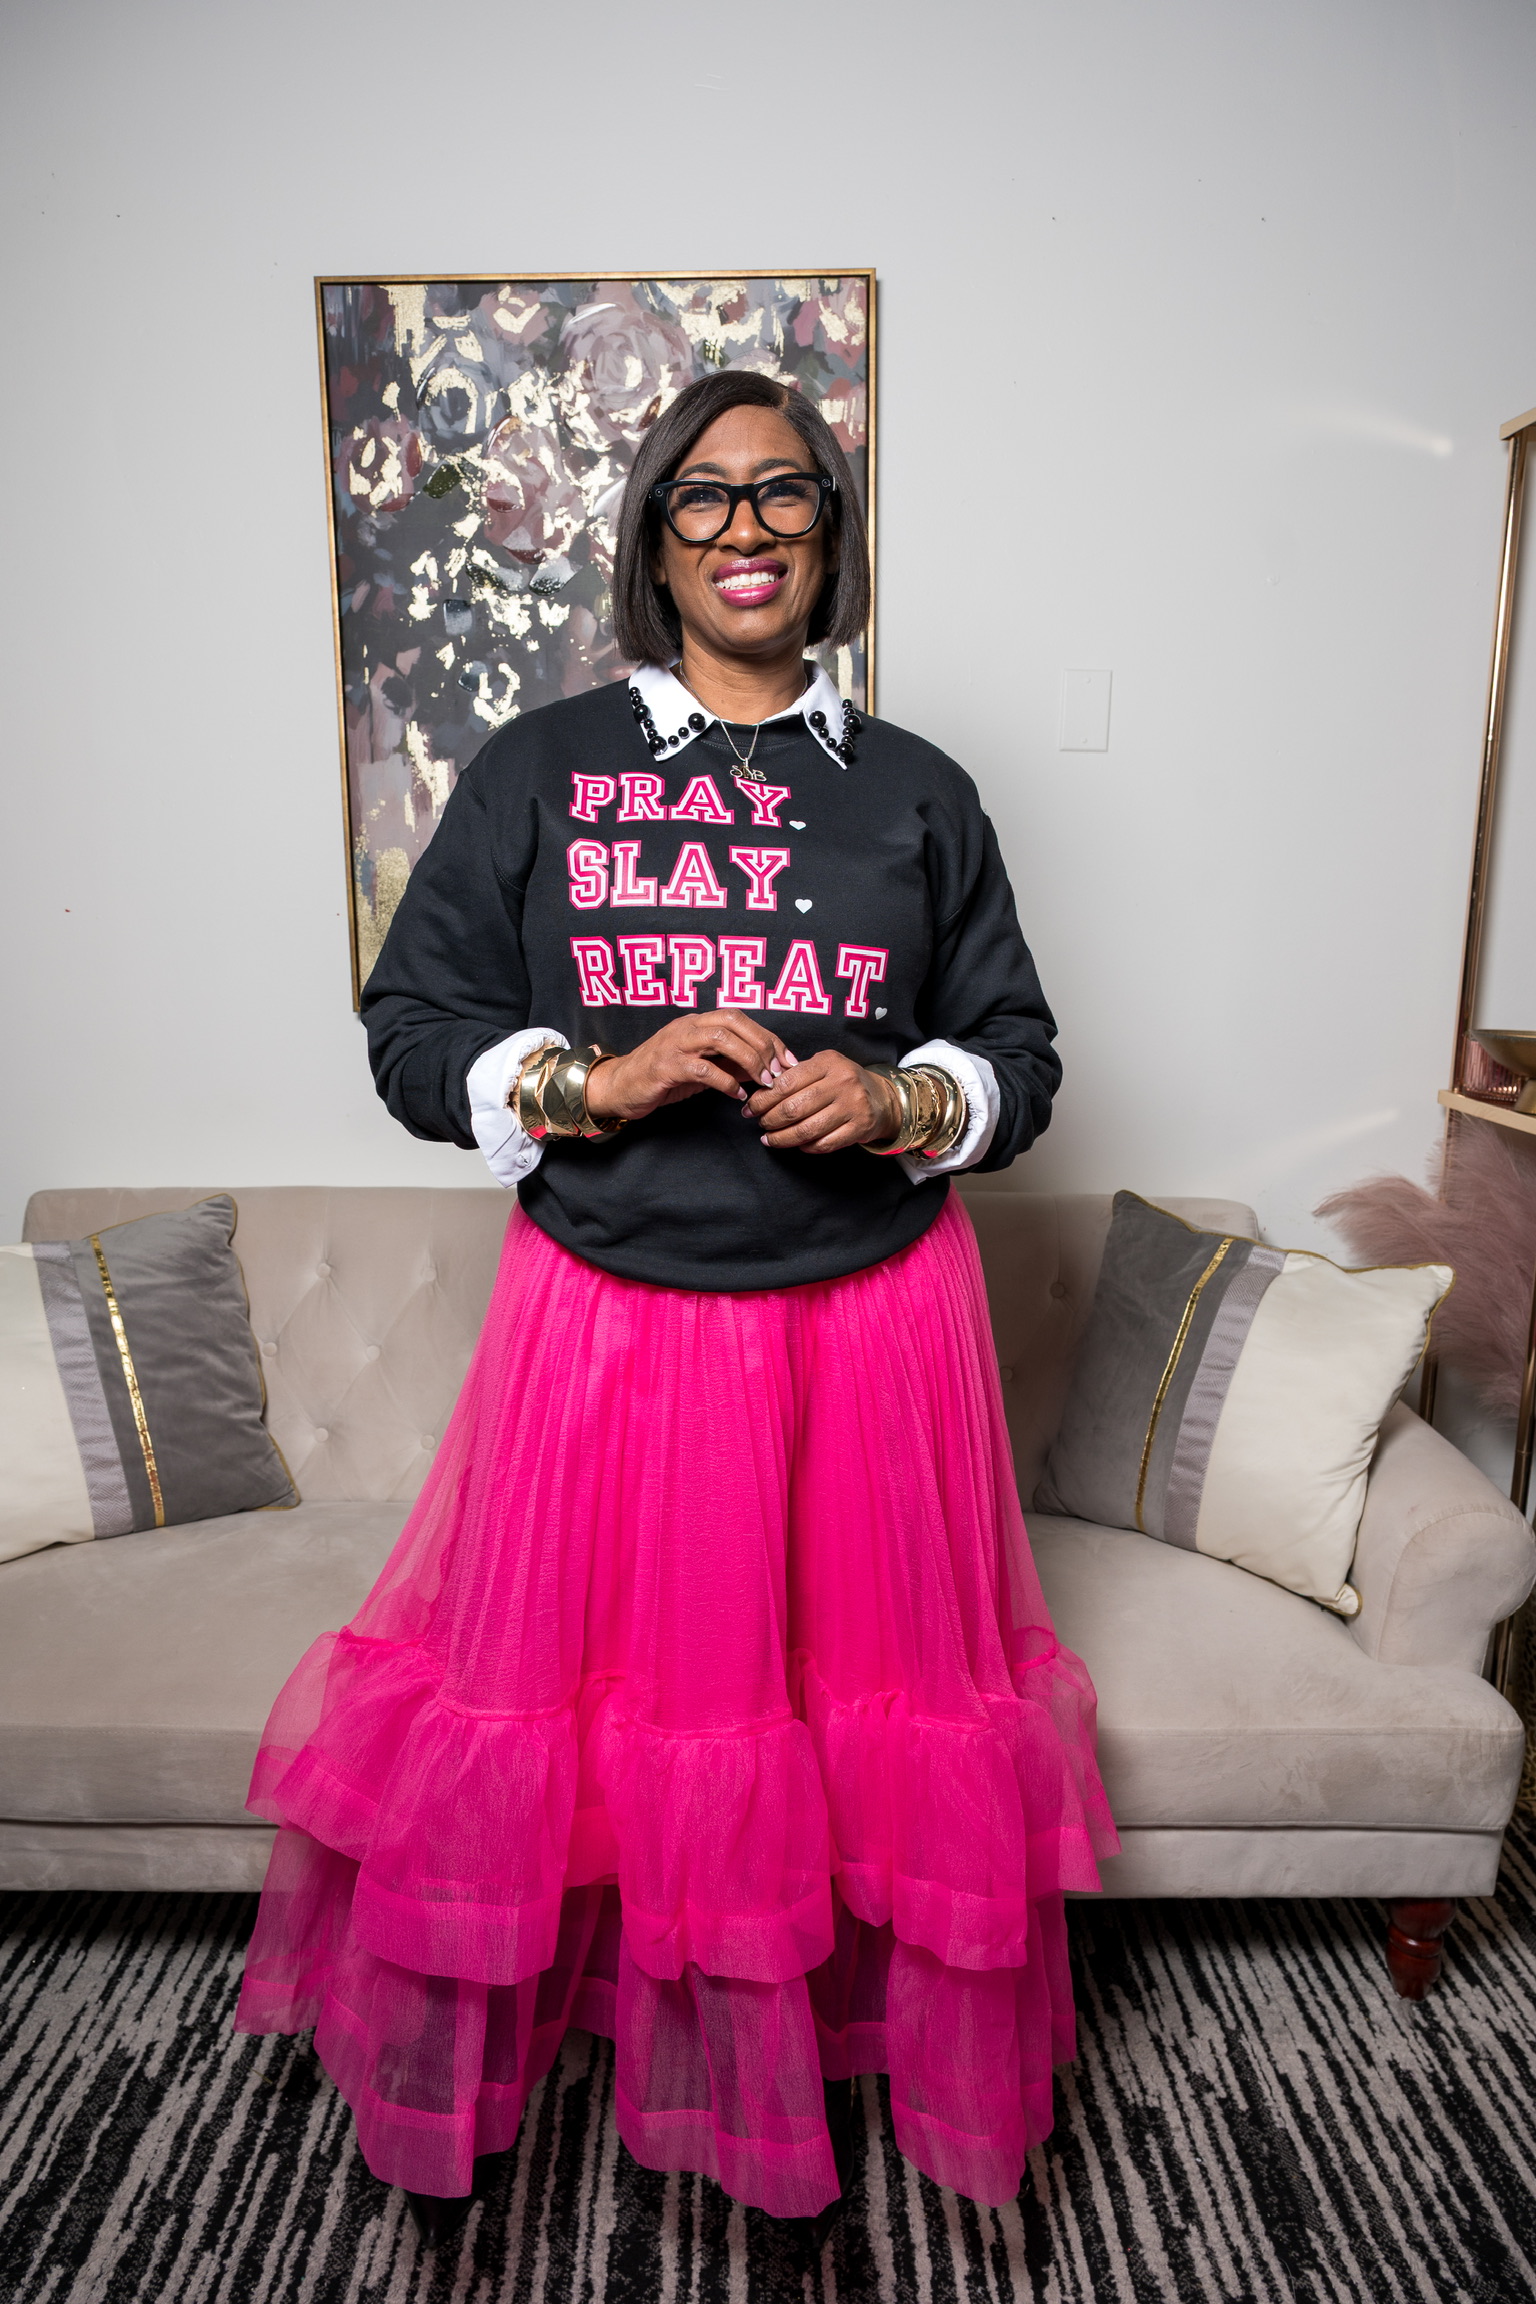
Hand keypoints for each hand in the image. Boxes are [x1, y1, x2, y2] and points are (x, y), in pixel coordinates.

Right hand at [582, 1010, 793, 1126]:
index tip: (788, 1059)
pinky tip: (738, 1096)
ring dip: (749, 1060)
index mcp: (696, 1022)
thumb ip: (728, 1063)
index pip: (740, 1018)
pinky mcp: (666, 1067)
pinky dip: (726, 1083)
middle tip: (779, 1071)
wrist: (618, 1087)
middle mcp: (687, 1027)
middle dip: (762, 1044)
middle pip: (733, 1021)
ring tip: (764, 1082)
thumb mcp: (700, 1066)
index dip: (767, 1036)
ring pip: (720, 1039)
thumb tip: (764, 1068)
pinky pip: (703, 1070)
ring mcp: (675, 1045)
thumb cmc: (662, 1077)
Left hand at [745, 1050, 900, 1154]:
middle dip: (769, 1119)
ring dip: (782, 1138)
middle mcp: (842, 1082)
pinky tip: (796, 1145)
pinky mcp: (859, 1128)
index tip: (751, 1107)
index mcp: (828, 1063)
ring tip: (769, 1139)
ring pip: (807, 1129)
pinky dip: (805, 1147)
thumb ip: (796, 1074)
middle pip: (793, 1108)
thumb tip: (761, 1091)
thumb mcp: (823, 1066)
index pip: (786, 1082)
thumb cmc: (843, 1081)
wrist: (881, 1098)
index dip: (763, 1098)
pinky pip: (824, 1143)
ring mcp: (852, 1106)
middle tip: (760, 1123)